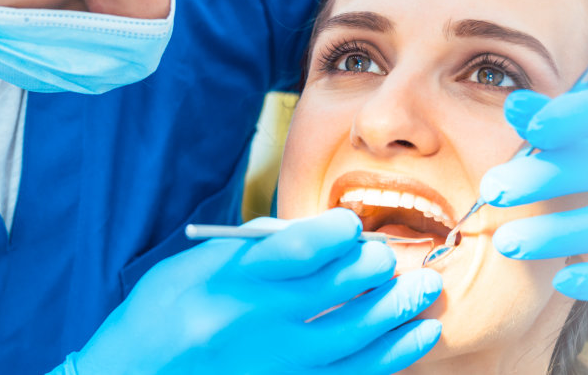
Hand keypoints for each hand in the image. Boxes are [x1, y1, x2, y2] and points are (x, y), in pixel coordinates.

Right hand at [54, 210, 442, 374]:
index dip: (341, 230)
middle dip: (378, 267)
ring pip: (361, 334)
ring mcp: (277, 363)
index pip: (306, 247)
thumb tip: (318, 232)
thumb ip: (256, 245)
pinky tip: (419, 334)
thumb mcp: (195, 265)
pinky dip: (394, 354)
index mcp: (232, 282)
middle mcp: (258, 323)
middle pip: (343, 288)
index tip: (351, 226)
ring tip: (426, 291)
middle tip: (391, 259)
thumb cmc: (161, 314)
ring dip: (401, 310)